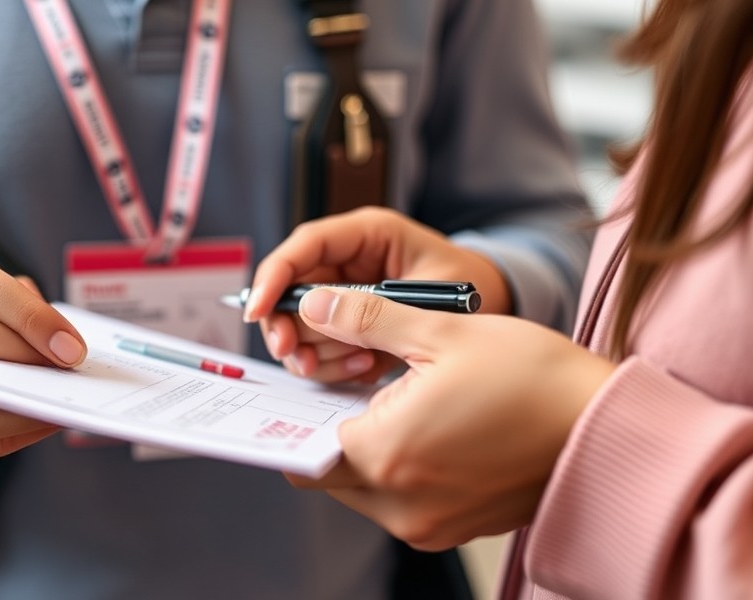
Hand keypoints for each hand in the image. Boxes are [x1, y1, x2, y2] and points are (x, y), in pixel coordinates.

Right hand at [244, 207, 510, 382]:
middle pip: (290, 289)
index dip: (273, 276)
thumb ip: (372, 306)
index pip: (304, 246)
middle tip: (300, 359)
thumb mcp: (427, 296)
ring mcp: (345, 293)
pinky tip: (367, 368)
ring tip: (361, 365)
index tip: (256, 310)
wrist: (495, 314)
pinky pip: (321, 346)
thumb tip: (311, 312)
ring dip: (318, 353)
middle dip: (289, 328)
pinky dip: (336, 365)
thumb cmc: (471, 290)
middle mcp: (348, 261)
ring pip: (300, 324)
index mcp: (367, 234)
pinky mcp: (348, 323)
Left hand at [284, 287, 614, 549]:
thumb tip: (314, 305)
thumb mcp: (442, 331)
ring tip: (395, 399)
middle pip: (329, 473)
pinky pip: (401, 501)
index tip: (297, 387)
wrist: (609, 429)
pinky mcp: (454, 528)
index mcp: (387, 456)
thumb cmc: (534, 378)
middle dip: (327, 430)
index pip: (301, 451)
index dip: (292, 416)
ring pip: (363, 489)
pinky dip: (399, 467)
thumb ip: (366, 319)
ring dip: (365, 448)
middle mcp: (400, 505)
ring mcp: (428, 524)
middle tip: (347, 383)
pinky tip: (425, 424)